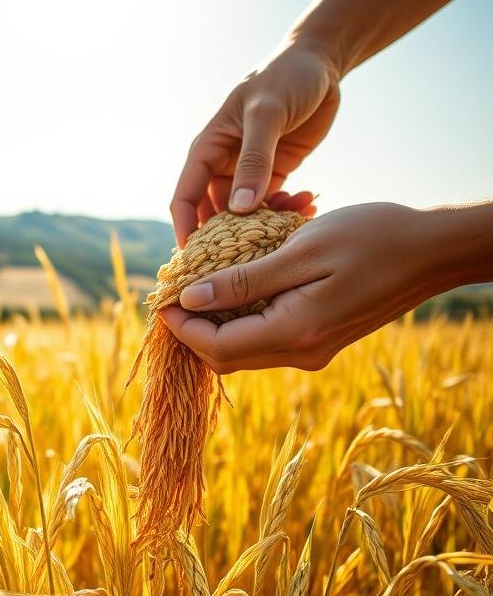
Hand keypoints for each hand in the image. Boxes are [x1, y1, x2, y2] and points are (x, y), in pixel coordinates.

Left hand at [160, 203, 445, 372]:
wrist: (433, 250)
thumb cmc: (371, 237)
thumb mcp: (300, 250)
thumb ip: (244, 280)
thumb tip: (191, 298)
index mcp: (295, 332)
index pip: (216, 348)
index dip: (182, 327)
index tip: (163, 298)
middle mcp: (302, 353)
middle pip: (226, 358)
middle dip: (193, 330)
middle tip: (174, 294)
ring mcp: (313, 351)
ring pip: (244, 351)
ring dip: (216, 324)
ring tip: (199, 285)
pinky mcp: (319, 340)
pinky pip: (266, 339)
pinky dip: (242, 319)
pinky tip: (235, 288)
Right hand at [171, 43, 340, 245]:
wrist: (321, 62)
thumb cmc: (286, 77)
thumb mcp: (268, 114)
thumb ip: (254, 160)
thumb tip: (239, 208)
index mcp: (208, 149)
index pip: (185, 196)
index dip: (185, 228)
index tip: (195, 259)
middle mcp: (222, 165)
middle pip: (212, 214)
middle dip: (226, 237)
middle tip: (246, 261)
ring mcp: (248, 172)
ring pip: (245, 214)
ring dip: (264, 224)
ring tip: (290, 223)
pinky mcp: (274, 174)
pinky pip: (273, 204)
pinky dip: (286, 211)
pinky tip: (308, 204)